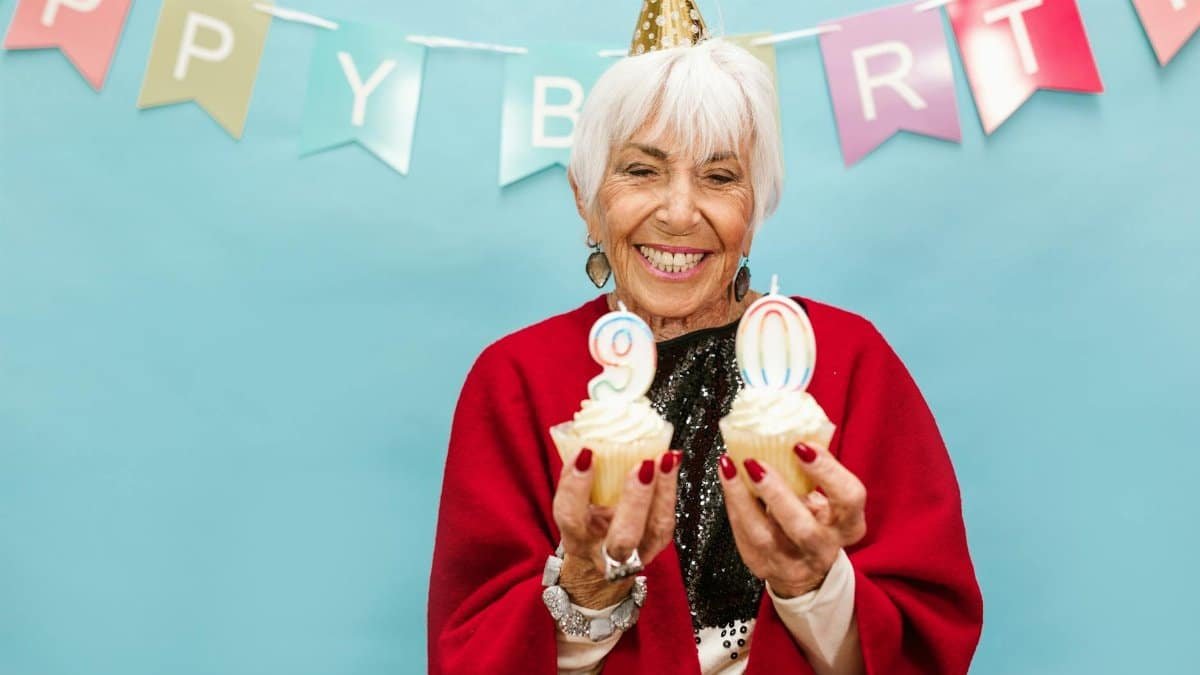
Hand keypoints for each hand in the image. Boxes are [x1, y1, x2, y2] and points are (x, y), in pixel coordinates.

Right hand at [552, 448, 681, 608]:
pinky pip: (666, 519)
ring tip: (666, 459)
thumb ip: (575, 479)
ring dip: (663, 490)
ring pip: (655, 528)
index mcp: (577, 539)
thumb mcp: (571, 505)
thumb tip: (582, 438)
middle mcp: (606, 552)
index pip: (571, 517)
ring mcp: (637, 551)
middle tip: (643, 465)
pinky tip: (672, 463)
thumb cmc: (584, 524)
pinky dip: (670, 488)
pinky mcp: (657, 542)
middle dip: (635, 500)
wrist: (600, 557)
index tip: (585, 454)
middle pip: (623, 536)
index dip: (576, 488)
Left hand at [718, 443, 866, 597]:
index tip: (801, 446)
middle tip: (756, 462)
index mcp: (848, 524)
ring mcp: (792, 564)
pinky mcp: (762, 565)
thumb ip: (813, 471)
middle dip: (778, 494)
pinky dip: (734, 504)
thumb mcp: (826, 498)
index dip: (827, 471)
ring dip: (744, 498)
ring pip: (765, 536)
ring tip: (731, 467)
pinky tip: (727, 479)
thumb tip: (786, 427)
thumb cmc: (815, 519)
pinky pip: (744, 535)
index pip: (849, 498)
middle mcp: (823, 548)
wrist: (804, 569)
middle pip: (804, 528)